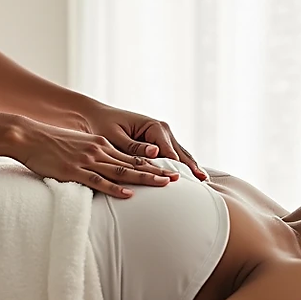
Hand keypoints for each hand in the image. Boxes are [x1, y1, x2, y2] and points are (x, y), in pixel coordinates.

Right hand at [9, 119, 180, 198]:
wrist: (29, 136)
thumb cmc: (50, 143)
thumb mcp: (77, 146)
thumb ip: (92, 156)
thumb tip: (103, 170)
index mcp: (100, 145)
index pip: (132, 156)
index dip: (152, 164)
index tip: (169, 170)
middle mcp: (98, 151)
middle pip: (133, 163)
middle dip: (156, 172)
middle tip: (176, 179)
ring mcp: (87, 161)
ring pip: (121, 171)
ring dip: (144, 178)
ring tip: (162, 185)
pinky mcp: (74, 171)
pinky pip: (99, 181)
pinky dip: (115, 188)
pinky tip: (129, 194)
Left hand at [84, 104, 206, 180]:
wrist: (97, 116)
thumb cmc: (103, 125)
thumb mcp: (115, 136)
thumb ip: (134, 146)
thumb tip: (156, 152)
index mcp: (154, 126)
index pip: (168, 150)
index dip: (175, 165)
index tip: (181, 179)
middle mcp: (162, 130)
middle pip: (179, 152)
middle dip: (190, 167)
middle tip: (202, 183)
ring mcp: (163, 136)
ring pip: (180, 154)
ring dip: (190, 167)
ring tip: (203, 182)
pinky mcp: (159, 143)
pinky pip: (173, 156)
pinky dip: (182, 165)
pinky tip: (192, 177)